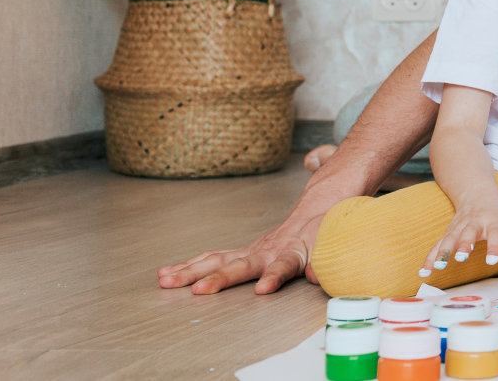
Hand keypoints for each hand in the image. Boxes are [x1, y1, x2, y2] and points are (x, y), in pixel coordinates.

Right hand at [157, 212, 321, 294]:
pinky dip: (189, 265)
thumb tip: (319, 276)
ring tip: (166, 280)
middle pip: (240, 265)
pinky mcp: (242, 252)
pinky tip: (166, 273)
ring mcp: (251, 250)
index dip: (273, 276)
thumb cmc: (325, 229)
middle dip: (219, 279)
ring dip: (192, 271)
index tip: (263, 289)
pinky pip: (212, 258)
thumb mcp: (331, 246)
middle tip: (199, 291)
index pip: (282, 266)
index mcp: (292, 251)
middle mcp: (266, 250)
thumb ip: (324, 262)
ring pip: (217, 260)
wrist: (318, 206)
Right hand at [422, 193, 497, 276]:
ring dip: (443, 251)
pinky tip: (424, 270)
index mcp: (493, 220)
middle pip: (468, 233)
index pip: (494, 233)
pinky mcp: (449, 233)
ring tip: (439, 266)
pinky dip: (430, 257)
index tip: (492, 261)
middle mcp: (474, 222)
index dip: (494, 246)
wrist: (477, 193)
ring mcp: (459, 227)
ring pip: (450, 238)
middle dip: (464, 245)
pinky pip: (438, 245)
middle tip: (461, 258)